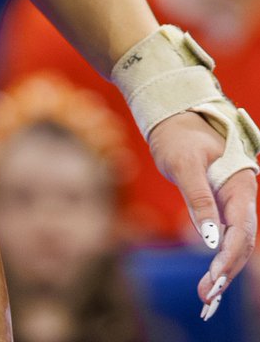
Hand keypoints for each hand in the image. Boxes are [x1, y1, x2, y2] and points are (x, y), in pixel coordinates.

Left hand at [149, 111, 257, 318]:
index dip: (229, 256)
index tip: (213, 278)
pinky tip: (207, 280)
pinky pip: (222, 236)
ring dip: (223, 270)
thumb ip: (198, 198)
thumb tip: (208, 239)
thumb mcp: (183, 163)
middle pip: (241, 241)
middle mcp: (240, 195)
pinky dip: (216, 258)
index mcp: (240, 183)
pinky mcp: (217, 206)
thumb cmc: (177, 135)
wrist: (172, 117)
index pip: (241, 228)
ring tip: (205, 297)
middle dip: (227, 270)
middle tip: (206, 296)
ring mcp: (230, 202)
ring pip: (234, 243)